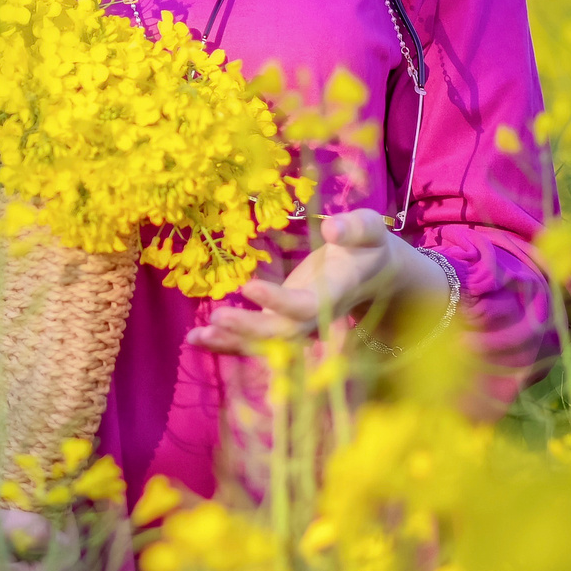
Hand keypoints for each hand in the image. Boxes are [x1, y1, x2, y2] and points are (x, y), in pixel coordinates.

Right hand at [0, 500, 81, 570]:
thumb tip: (54, 529)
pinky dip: (18, 554)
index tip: (60, 500)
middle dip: (54, 536)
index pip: (67, 560)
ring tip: (27, 514)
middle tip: (46, 505)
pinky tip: (6, 533)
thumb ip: (30, 528)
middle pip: (53, 568)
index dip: (68, 527)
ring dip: (37, 544)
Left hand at [187, 208, 447, 357]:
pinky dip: (227, 342)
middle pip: (281, 333)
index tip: (249, 286)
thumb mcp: (370, 230)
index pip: (305, 306)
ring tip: (196, 337)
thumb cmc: (368, 246)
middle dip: (249, 329)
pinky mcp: (282, 322)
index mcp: (334, 294)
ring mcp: (298, 323)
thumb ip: (355, 228)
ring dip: (231, 342)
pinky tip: (196, 339)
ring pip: (265, 342)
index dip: (278, 301)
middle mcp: (315, 317)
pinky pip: (256, 339)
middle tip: (216, 317)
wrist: (373, 274)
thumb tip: (332, 227)